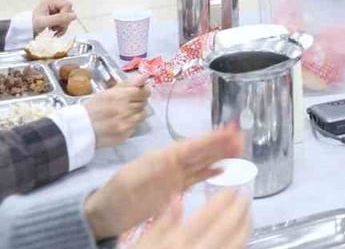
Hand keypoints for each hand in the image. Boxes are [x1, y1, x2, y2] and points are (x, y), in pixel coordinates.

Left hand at [32, 0, 76, 34]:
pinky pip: (64, 23)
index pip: (67, 5)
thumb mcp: (44, 22)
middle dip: (64, 22)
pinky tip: (54, 32)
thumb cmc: (30, 25)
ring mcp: (54, 11)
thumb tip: (74, 16)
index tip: (57, 23)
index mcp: (50, 1)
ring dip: (62, 27)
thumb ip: (59, 18)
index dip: (65, 15)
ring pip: (67, 18)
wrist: (23, 31)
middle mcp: (53, 5)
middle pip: (68, 12)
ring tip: (53, 31)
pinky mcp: (55, 18)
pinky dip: (61, 29)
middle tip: (55, 28)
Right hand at [83, 76, 150, 148]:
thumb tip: (145, 76)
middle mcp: (124, 110)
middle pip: (144, 103)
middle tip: (129, 102)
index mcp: (119, 97)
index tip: (141, 91)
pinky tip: (121, 121)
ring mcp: (126, 124)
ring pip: (142, 115)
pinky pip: (136, 126)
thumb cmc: (92, 108)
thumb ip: (128, 84)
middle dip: (139, 101)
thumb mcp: (108, 92)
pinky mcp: (125, 136)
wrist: (81, 128)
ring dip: (137, 112)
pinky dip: (132, 123)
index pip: (143, 92)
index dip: (144, 91)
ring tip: (125, 112)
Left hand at [83, 125, 242, 239]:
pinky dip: (210, 172)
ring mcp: (172, 177)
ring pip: (201, 163)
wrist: (104, 214)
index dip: (210, 139)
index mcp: (160, 158)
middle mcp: (169, 164)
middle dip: (220, 143)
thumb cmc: (113, 197)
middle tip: (240, 135)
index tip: (228, 131)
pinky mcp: (173, 189)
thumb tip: (167, 158)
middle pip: (199, 152)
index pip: (190, 146)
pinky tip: (222, 169)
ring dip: (219, 155)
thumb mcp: (127, 181)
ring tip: (238, 147)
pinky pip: (195, 178)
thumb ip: (147, 170)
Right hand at [135, 189, 250, 248]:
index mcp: (178, 242)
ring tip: (247, 214)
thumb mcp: (143, 244)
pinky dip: (241, 244)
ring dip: (246, 227)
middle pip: (228, 228)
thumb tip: (177, 198)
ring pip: (237, 244)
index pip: (209, 215)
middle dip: (241, 209)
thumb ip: (162, 223)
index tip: (234, 187)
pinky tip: (240, 237)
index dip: (225, 198)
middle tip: (246, 195)